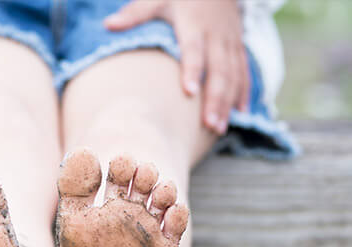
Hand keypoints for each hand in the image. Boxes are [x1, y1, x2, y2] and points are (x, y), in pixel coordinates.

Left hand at [104, 0, 248, 134]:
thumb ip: (135, 13)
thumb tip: (108, 25)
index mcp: (194, 24)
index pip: (194, 49)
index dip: (193, 69)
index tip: (189, 92)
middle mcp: (216, 35)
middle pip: (219, 69)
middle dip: (215, 98)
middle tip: (208, 125)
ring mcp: (230, 42)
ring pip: (234, 74)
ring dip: (228, 101)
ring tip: (218, 128)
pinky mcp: (238, 46)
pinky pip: (244, 70)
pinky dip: (243, 91)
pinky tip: (240, 112)